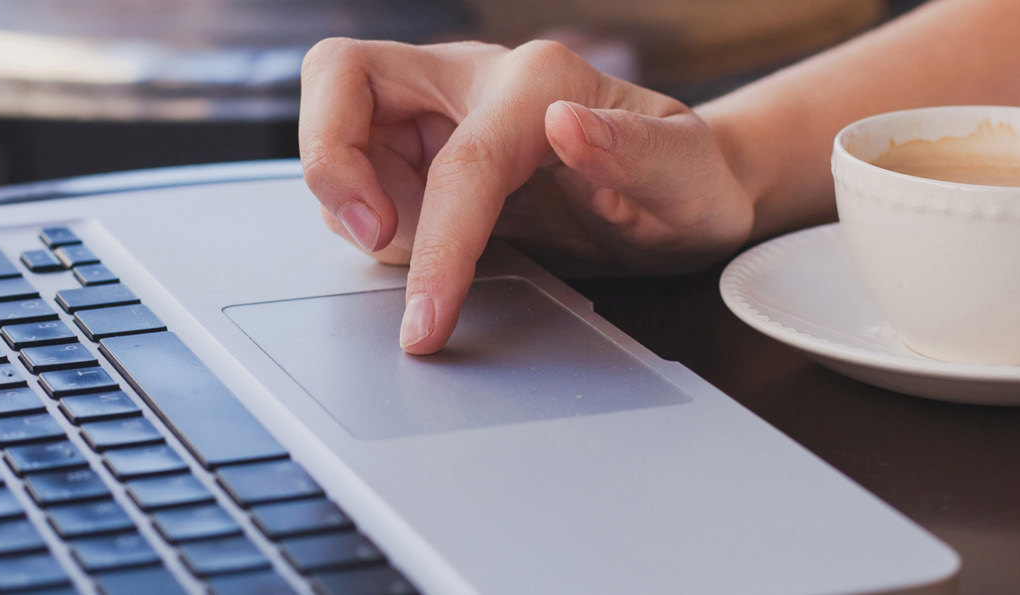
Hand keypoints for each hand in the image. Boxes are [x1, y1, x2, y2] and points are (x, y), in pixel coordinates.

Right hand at [299, 39, 753, 353]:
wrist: (690, 190)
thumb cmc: (690, 181)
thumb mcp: (684, 174)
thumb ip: (633, 150)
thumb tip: (569, 125)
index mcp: (536, 84)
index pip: (460, 164)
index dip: (436, 246)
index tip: (428, 320)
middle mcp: (477, 82)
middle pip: (343, 75)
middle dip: (329, 157)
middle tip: (374, 236)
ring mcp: (445, 114)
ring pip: (341, 128)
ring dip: (351, 197)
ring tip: (420, 250)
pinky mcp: (430, 152)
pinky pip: (361, 171)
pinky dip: (367, 215)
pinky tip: (424, 247)